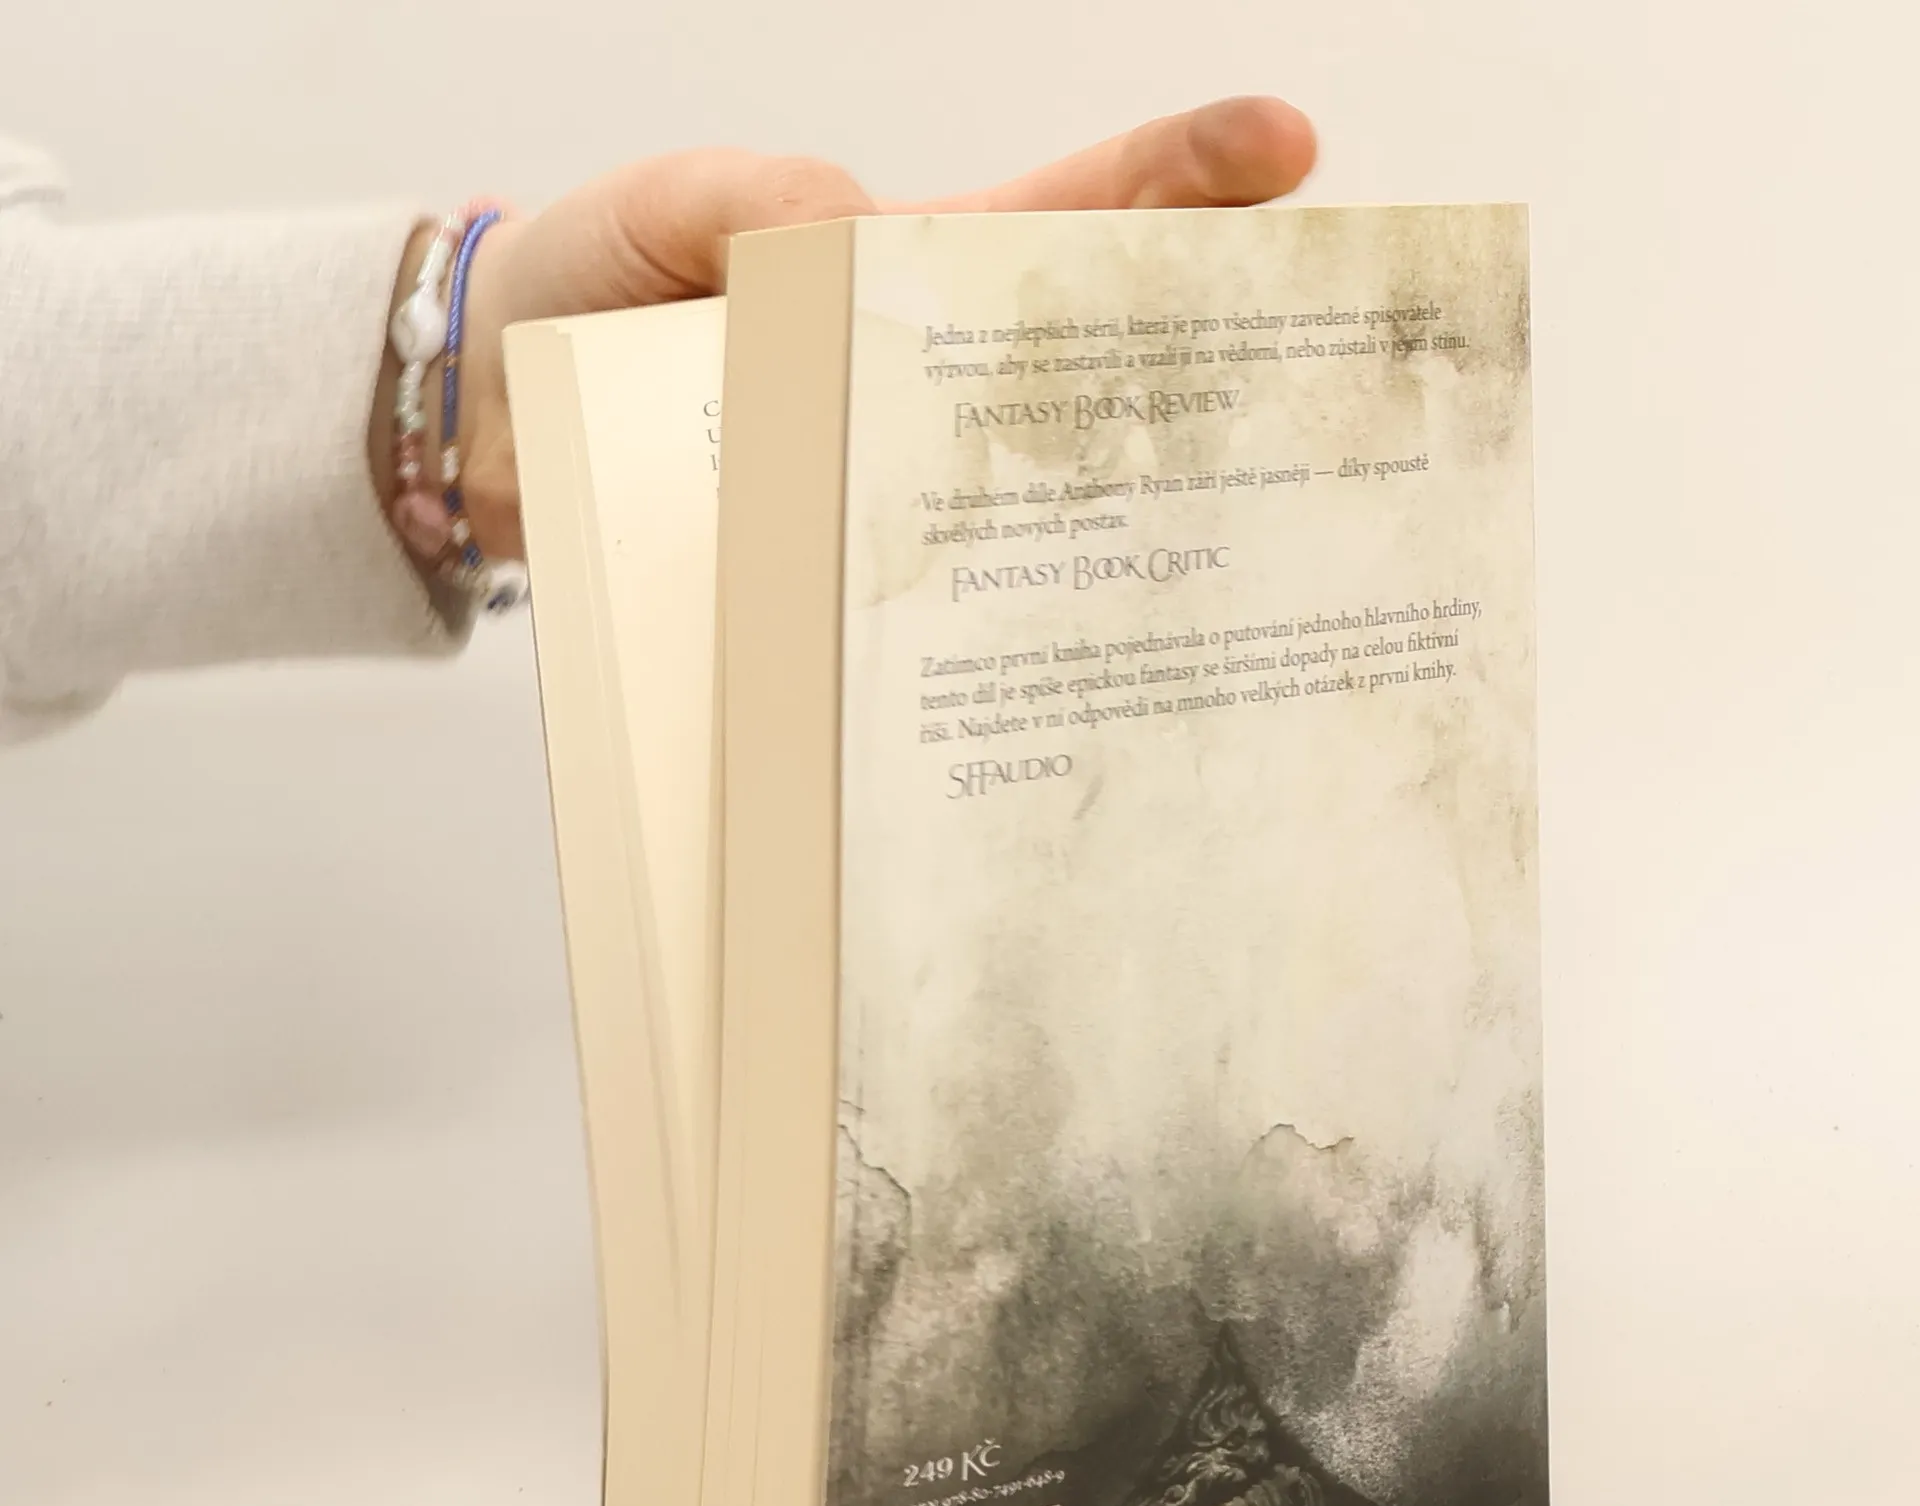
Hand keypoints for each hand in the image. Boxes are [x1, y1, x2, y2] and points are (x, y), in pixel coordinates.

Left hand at [444, 97, 1317, 562]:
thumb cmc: (572, 290)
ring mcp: (873, 492)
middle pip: (1078, 376)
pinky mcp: (819, 581)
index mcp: (897, 272)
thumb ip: (755, 200)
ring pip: (1011, 510)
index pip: (1058, 218)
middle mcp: (912, 393)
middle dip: (1198, 370)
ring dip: (1091, 532)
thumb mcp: (660, 206)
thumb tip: (872, 244)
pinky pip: (900, 604)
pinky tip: (1020, 670)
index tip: (1285, 150)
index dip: (1171, 182)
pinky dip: (950, 631)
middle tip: (1312, 375)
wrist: (471, 425)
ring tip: (1198, 549)